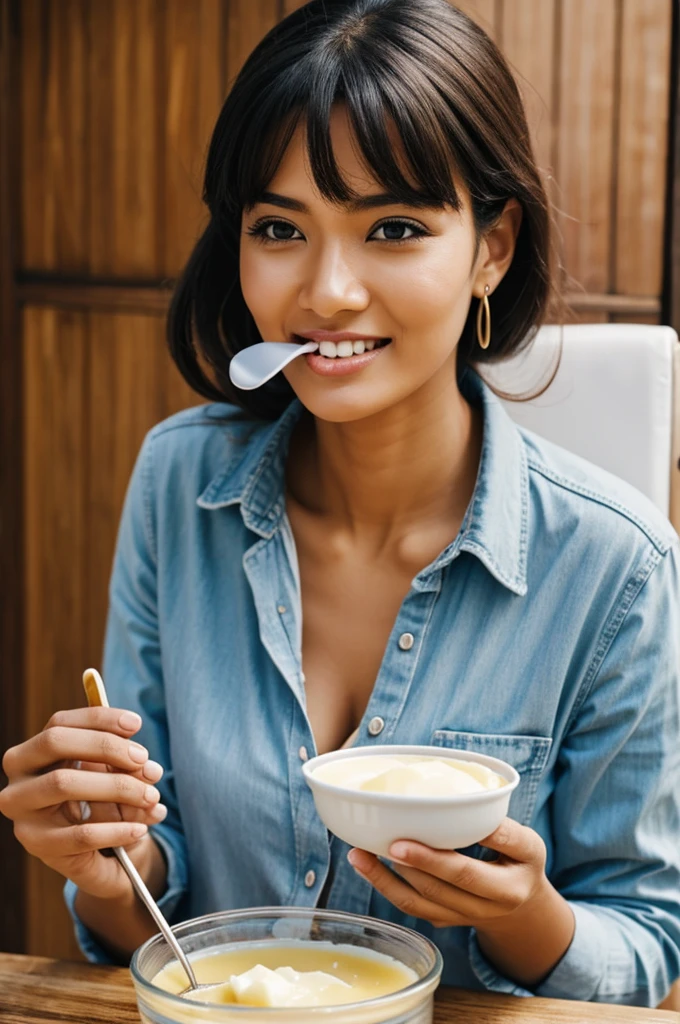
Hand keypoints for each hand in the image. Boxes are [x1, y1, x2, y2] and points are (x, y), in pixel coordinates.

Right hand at [0, 707, 166, 899]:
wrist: (98, 856)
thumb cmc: (102, 801)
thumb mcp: (109, 773)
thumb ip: (120, 758)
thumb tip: (142, 761)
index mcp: (31, 754)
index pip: (59, 723)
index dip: (98, 719)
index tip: (136, 723)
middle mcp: (18, 780)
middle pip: (55, 743)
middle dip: (106, 746)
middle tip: (143, 760)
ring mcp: (23, 814)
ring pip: (65, 783)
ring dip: (117, 785)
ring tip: (150, 796)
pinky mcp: (38, 847)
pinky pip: (80, 834)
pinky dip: (116, 830)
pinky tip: (139, 829)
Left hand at [347, 818, 549, 930]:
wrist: (521, 908)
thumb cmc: (519, 862)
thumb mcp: (526, 843)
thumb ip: (501, 829)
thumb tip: (465, 806)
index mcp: (510, 884)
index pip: (476, 869)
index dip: (443, 856)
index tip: (426, 831)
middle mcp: (488, 906)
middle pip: (447, 885)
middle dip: (418, 864)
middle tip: (391, 843)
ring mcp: (463, 917)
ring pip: (422, 901)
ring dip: (387, 878)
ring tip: (360, 853)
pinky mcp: (444, 921)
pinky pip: (411, 907)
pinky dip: (385, 886)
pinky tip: (365, 865)